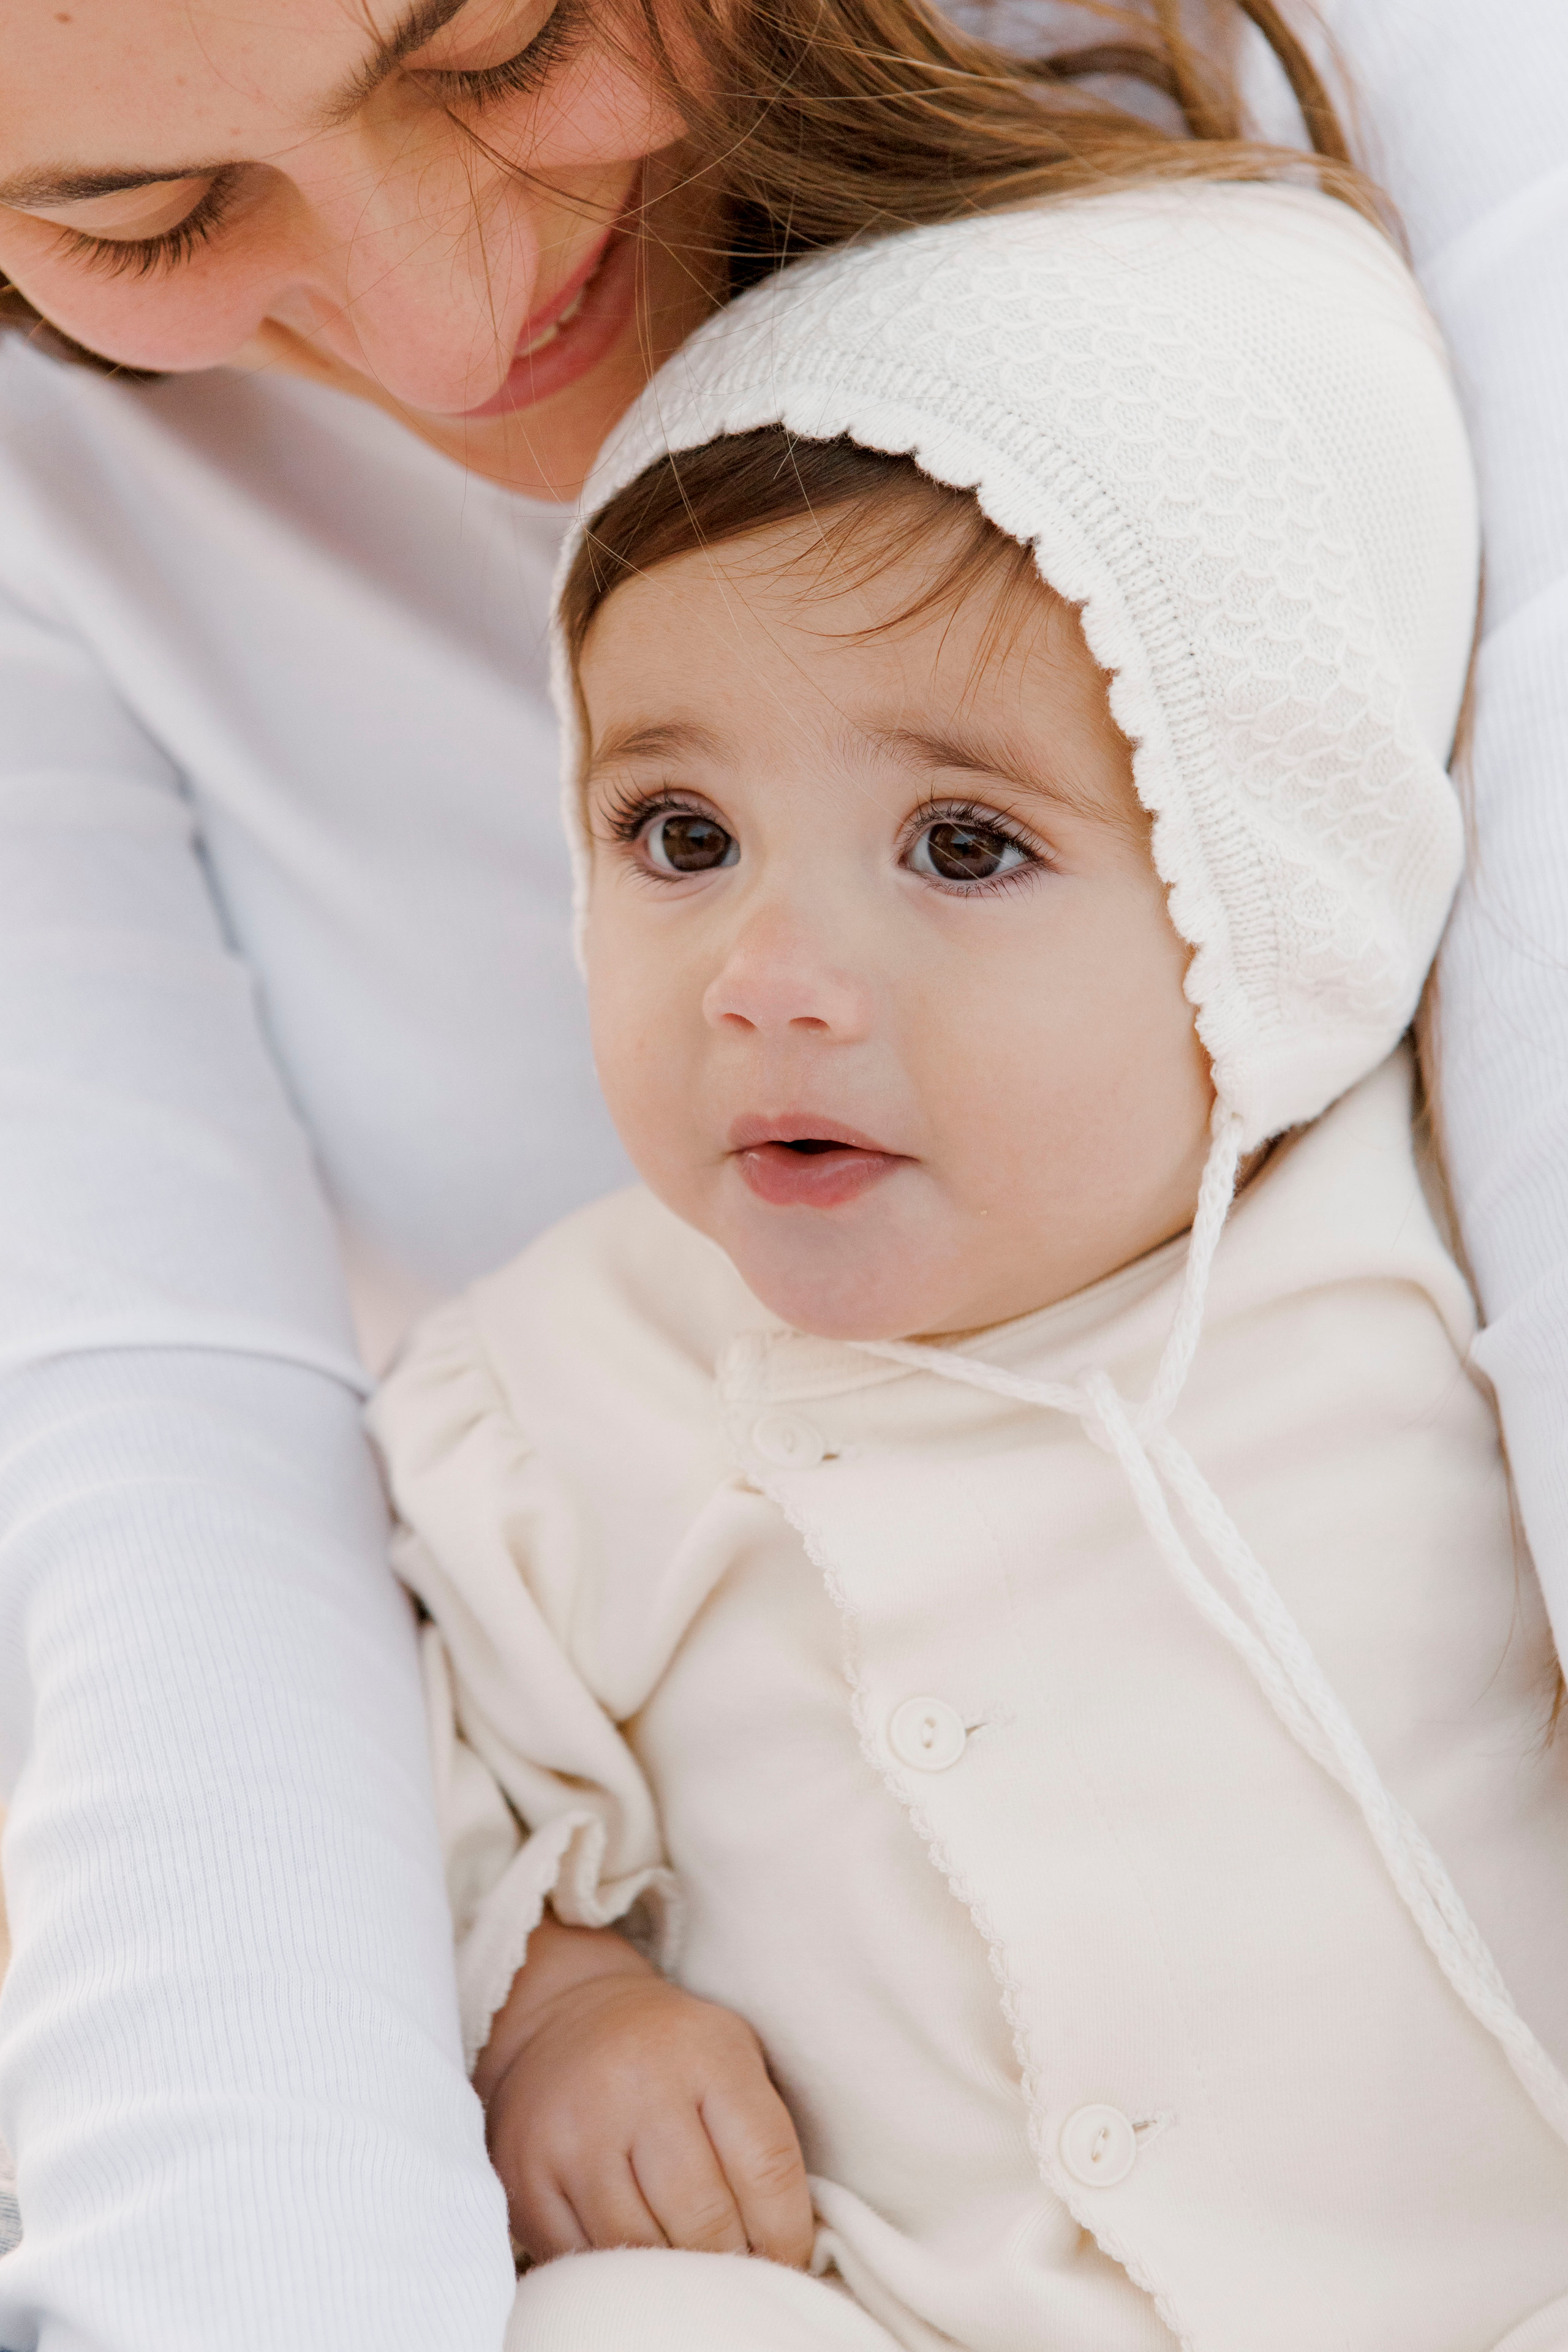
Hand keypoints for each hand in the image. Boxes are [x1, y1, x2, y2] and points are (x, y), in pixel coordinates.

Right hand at [476, 1914, 813, 2268]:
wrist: (567, 2017)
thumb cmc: (673, 2052)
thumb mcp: (733, 2058)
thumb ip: (765, 2139)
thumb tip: (792, 2250)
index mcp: (706, 2053)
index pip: (767, 2168)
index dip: (787, 2233)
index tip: (790, 2258)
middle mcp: (638, 2087)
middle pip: (706, 2222)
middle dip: (732, 2260)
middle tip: (739, 2269)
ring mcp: (576, 2132)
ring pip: (642, 2249)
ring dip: (675, 2273)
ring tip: (690, 2264)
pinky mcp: (528, 2173)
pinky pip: (581, 2256)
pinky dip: (615, 2269)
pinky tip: (634, 2253)